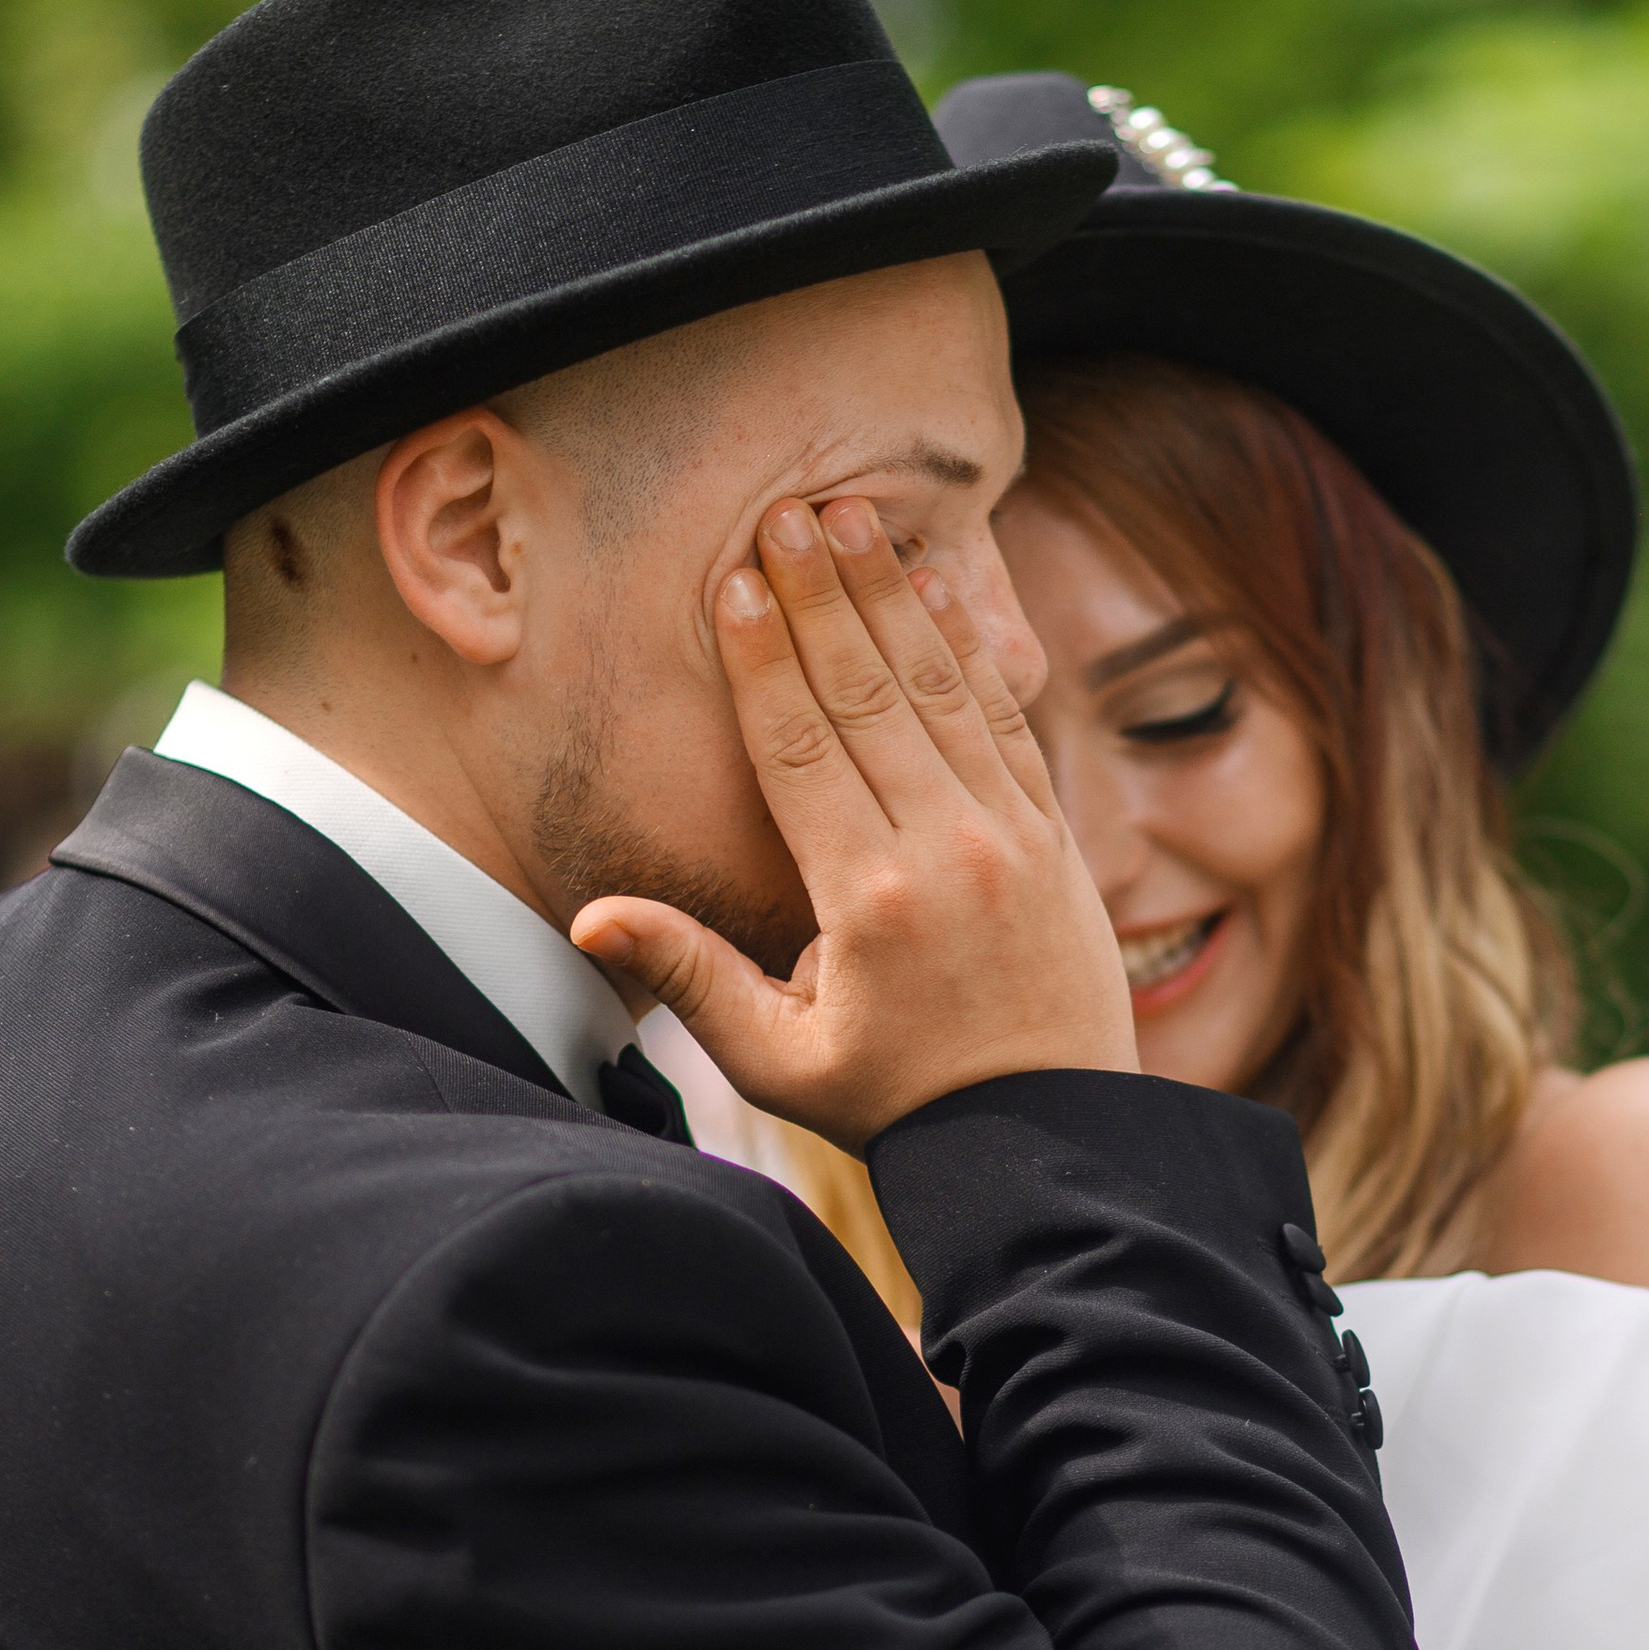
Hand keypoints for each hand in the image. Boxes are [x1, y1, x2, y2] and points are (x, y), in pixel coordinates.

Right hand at [573, 492, 1137, 1152]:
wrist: (1048, 1138)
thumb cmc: (897, 1103)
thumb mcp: (779, 1060)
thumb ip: (690, 976)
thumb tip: (594, 913)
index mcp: (867, 899)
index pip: (801, 749)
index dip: (762, 660)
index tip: (732, 583)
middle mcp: (946, 850)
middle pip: (867, 694)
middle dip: (823, 596)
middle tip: (787, 512)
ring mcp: (1011, 835)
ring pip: (941, 689)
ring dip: (897, 596)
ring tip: (858, 517)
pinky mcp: (1055, 836)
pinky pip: (1007, 719)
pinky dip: (972, 649)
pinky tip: (947, 587)